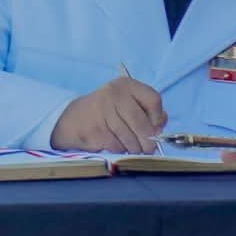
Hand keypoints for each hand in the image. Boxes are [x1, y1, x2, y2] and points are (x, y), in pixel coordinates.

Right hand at [50, 76, 165, 153]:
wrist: (74, 119)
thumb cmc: (107, 112)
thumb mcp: (127, 103)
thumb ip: (147, 111)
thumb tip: (161, 125)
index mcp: (126, 85)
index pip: (153, 99)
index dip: (158, 117)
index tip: (156, 128)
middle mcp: (114, 94)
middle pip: (141, 122)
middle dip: (148, 139)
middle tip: (149, 149)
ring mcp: (102, 111)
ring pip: (129, 137)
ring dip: (135, 148)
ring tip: (134, 149)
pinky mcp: (94, 129)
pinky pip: (116, 145)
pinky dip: (120, 150)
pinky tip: (117, 147)